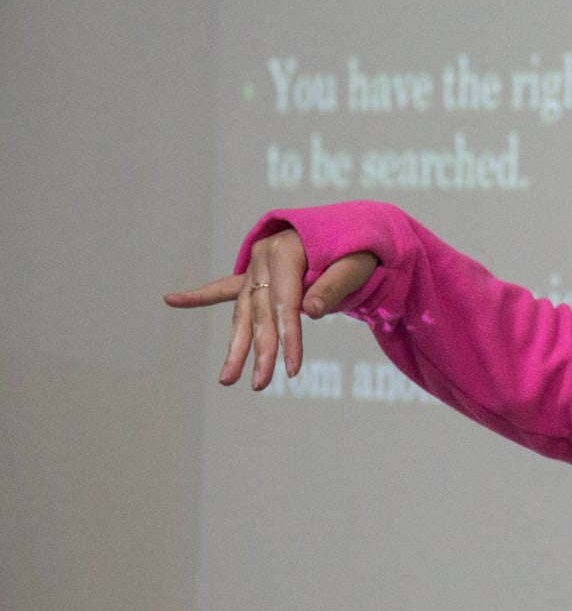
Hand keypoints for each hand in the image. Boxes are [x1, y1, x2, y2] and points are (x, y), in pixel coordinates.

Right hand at [163, 227, 376, 390]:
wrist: (358, 225)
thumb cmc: (361, 247)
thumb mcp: (356, 264)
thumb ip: (333, 286)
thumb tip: (309, 311)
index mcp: (286, 250)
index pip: (285, 304)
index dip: (289, 338)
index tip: (293, 370)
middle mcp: (264, 256)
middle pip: (260, 312)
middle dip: (260, 351)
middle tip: (258, 384)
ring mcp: (256, 263)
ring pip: (244, 310)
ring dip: (236, 345)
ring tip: (227, 378)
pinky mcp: (255, 270)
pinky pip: (225, 287)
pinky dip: (200, 295)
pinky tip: (171, 300)